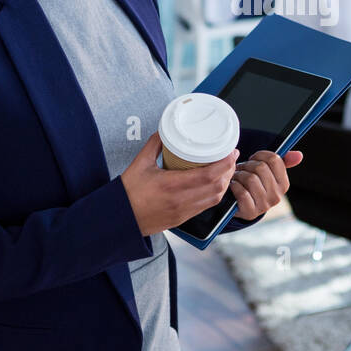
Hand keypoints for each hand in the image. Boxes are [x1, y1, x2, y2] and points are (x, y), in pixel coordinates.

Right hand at [121, 134, 238, 236]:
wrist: (120, 219)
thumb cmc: (128, 193)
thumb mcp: (140, 163)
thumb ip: (154, 145)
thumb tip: (165, 132)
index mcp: (172, 185)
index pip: (209, 176)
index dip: (225, 164)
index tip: (230, 152)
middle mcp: (181, 200)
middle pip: (217, 187)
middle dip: (229, 171)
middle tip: (231, 157)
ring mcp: (183, 212)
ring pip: (215, 199)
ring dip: (224, 183)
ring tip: (225, 169)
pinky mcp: (182, 219)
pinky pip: (206, 206)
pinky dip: (215, 194)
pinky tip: (215, 185)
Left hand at [228, 149, 303, 220]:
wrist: (239, 204)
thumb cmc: (253, 182)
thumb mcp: (267, 171)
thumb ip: (283, 161)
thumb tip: (299, 155)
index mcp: (284, 184)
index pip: (274, 159)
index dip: (260, 155)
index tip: (253, 159)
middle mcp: (277, 196)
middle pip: (261, 168)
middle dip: (247, 165)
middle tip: (243, 169)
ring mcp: (264, 206)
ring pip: (250, 178)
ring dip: (239, 175)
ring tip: (238, 177)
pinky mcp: (250, 212)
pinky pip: (242, 191)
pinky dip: (234, 185)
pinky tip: (234, 186)